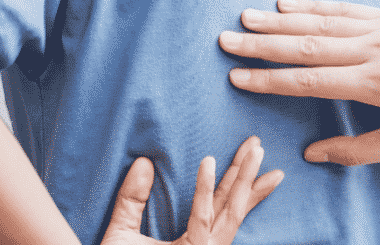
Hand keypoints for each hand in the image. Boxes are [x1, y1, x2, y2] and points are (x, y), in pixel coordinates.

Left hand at [101, 136, 283, 244]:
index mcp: (194, 241)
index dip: (240, 181)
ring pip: (227, 211)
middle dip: (248, 174)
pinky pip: (200, 221)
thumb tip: (144, 163)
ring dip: (239, 178)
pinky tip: (206, 164)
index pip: (222, 205)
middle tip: (259, 143)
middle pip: (232, 205)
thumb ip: (131, 200)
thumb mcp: (121, 232)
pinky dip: (203, 193)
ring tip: (252, 150)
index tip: (253, 153)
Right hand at [219, 0, 379, 165]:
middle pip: (307, 45)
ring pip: (320, 22)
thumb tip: (314, 154)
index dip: (271, 81)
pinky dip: (311, 6)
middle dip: (262, 45)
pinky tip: (285, 5)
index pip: (311, 81)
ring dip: (279, 21)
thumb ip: (359, 150)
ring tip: (244, 19)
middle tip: (226, 42)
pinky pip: (343, 9)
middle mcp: (374, 50)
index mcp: (377, 84)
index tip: (238, 78)